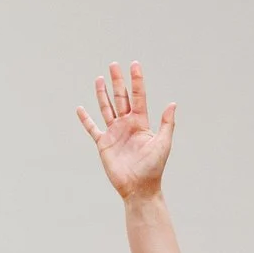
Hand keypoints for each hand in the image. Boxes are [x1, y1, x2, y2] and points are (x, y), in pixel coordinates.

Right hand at [77, 62, 175, 200]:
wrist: (139, 188)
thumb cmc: (154, 167)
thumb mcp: (163, 143)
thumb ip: (167, 123)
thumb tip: (172, 103)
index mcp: (141, 123)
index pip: (138, 97)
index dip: (136, 81)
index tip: (134, 65)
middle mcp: (127, 125)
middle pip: (121, 98)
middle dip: (117, 81)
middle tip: (113, 64)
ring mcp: (114, 133)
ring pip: (107, 108)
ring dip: (102, 94)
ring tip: (99, 78)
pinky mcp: (103, 144)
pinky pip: (92, 129)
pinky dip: (86, 119)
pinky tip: (80, 109)